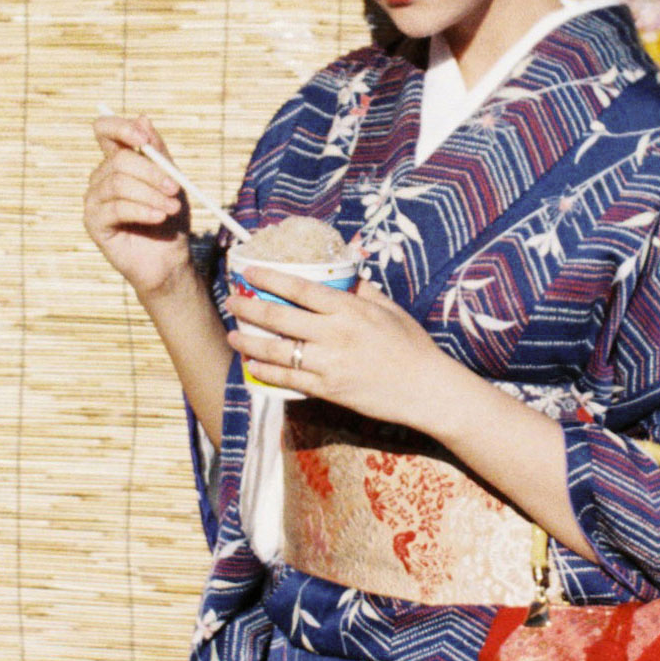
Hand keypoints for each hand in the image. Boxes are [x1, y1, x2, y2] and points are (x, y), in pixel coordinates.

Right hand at [85, 116, 205, 298]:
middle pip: (118, 159)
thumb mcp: (171, 180)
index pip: (104, 130)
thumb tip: (143, 118)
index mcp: (117, 162)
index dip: (120, 127)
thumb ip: (157, 152)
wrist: (169, 259)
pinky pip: (115, 207)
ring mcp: (94, 200)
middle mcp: (101, 178)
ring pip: (118, 183)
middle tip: (175, 188)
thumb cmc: (170, 219)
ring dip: (151, 194)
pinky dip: (141, 210)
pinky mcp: (93, 222)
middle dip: (151, 172)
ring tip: (171, 207)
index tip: (143, 138)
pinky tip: (158, 217)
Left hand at [229, 254, 460, 431]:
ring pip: (277, 350)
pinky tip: (252, 365)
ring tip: (233, 335)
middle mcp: (335, 333)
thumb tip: (344, 271)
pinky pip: (288, 379)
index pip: (300, 288)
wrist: (427, 388)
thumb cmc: (412, 345)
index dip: (270, 278)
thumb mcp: (390, 309)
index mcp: (349, 309)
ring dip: (249, 342)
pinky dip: (266, 371)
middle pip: (280, 317)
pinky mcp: (329, 389)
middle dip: (249, 308)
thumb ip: (362, 290)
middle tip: (232, 301)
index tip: (249, 272)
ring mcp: (330, 363)